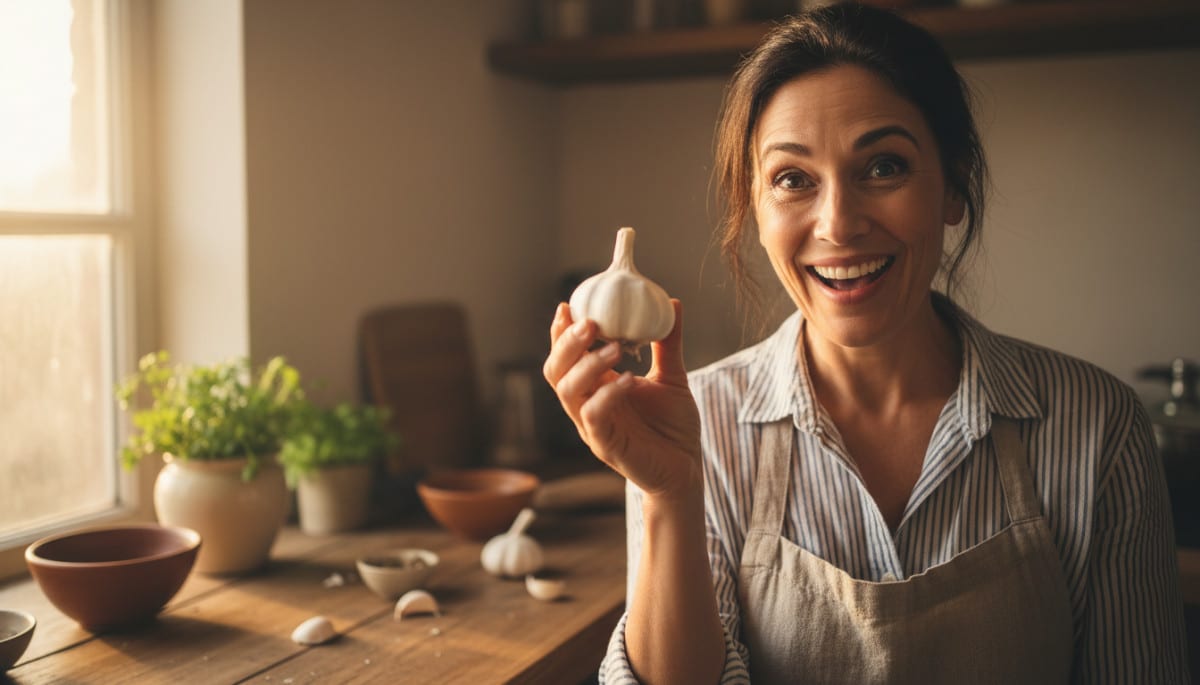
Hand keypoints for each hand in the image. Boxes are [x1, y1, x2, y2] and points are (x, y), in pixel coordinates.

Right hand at [542, 300, 702, 499]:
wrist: (686, 468)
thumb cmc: (673, 426)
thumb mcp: (672, 377)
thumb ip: (668, 343)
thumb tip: (671, 303)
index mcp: (595, 386)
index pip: (566, 355)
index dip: (560, 332)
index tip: (568, 304)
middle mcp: (586, 404)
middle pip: (556, 370)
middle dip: (566, 344)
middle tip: (589, 322)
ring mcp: (592, 426)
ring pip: (568, 392)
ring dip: (587, 365)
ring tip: (616, 347)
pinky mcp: (605, 446)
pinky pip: (594, 416)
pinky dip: (607, 394)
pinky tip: (628, 379)